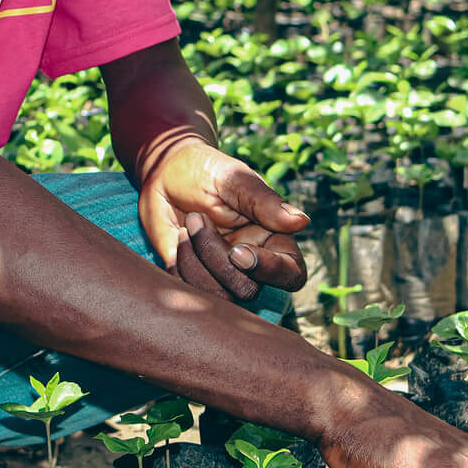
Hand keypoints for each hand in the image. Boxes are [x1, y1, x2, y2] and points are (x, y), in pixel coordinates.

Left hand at [138, 138, 307, 300]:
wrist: (164, 173)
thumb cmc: (205, 171)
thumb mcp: (234, 179)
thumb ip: (265, 202)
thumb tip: (302, 221)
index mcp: (272, 239)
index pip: (291, 274)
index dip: (271, 271)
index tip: (238, 252)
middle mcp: (251, 263)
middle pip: (247, 289)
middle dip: (216, 257)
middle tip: (196, 218)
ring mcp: (221, 275)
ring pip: (218, 296)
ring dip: (194, 259)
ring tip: (187, 224)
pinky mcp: (193, 279)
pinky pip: (190, 292)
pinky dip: (179, 265)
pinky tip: (177, 238)